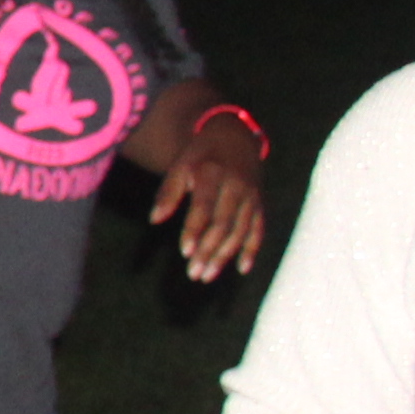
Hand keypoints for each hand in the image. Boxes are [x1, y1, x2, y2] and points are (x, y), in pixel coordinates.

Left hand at [148, 110, 269, 282]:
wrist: (235, 137)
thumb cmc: (200, 155)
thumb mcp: (180, 165)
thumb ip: (168, 192)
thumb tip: (154, 220)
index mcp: (213, 174)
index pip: (204, 207)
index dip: (195, 230)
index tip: (185, 252)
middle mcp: (236, 186)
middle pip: (224, 224)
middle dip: (209, 251)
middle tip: (194, 274)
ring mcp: (251, 196)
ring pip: (241, 231)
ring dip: (225, 256)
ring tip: (207, 276)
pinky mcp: (260, 204)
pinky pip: (259, 229)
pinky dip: (252, 249)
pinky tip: (242, 269)